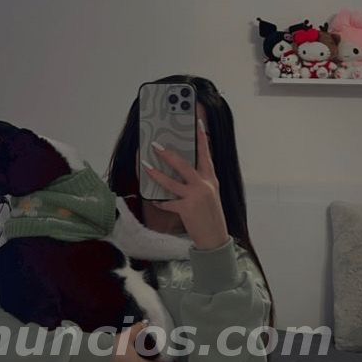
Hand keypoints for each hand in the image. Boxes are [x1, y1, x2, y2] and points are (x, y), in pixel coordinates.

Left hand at [141, 119, 229, 250]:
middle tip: (156, 145)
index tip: (197, 123)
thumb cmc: (211, 216)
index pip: (206, 154)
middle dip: (168, 154)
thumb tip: (183, 172)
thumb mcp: (211, 195)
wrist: (215, 238)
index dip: (202, 138)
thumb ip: (200, 182)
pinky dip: (160, 202)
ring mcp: (195, 197)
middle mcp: (204, 185)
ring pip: (171, 182)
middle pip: (184, 165)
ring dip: (156, 173)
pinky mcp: (186, 209)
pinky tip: (154, 200)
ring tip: (146, 165)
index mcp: (211, 180)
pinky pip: (168, 203)